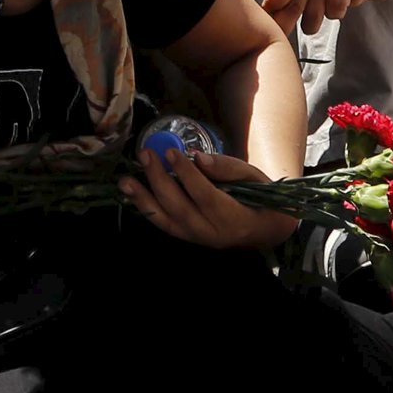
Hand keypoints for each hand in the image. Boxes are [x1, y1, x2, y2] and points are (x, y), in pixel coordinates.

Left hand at [121, 143, 295, 250]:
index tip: (173, 152)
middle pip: (180, 208)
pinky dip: (147, 209)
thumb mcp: (255, 178)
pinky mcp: (189, 239)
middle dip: (159, 181)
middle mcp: (213, 234)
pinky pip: (165, 225)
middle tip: (146, 154)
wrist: (267, 232)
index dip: (187, 175)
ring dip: (144, 200)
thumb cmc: (263, 200)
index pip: (206, 196)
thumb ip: (228, 168)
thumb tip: (197, 157)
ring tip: (125, 181)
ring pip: (167, 222)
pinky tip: (132, 194)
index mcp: (234, 219)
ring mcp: (199, 239)